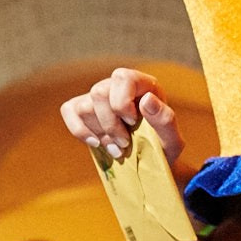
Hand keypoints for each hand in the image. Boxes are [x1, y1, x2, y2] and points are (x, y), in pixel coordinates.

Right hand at [59, 67, 182, 161]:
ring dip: (99, 133)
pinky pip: (69, 110)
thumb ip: (165, 120)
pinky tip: (97, 143)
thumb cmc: (162, 148)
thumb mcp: (172, 141)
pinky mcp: (84, 109)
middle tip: (125, 143)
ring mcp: (100, 97)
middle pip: (98, 93)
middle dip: (110, 124)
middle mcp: (118, 86)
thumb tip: (147, 99)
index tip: (133, 123)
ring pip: (84, 106)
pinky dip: (80, 130)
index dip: (122, 101)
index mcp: (143, 85)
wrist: (150, 163)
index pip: (122, 77)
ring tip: (117, 149)